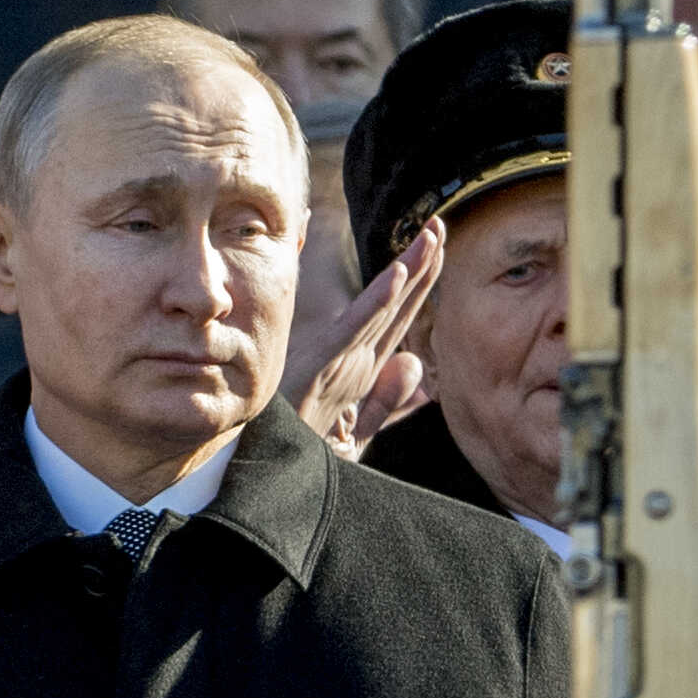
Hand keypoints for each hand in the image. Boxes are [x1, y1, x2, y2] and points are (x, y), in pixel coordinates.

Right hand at [285, 218, 442, 457]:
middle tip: (439, 223)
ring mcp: (334, 359)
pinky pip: (353, 331)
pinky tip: (397, 276)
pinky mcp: (318, 367)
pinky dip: (375, 303)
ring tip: (428, 236)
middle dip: (419, 264)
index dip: (421, 284)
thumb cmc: (299, 453)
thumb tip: (417, 364)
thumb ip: (385, 404)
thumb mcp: (355, 435)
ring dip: (406, 270)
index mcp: (358, 369)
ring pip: (379, 309)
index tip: (440, 247)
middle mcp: (349, 357)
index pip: (398, 318)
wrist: (258, 475)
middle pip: (394, 305)